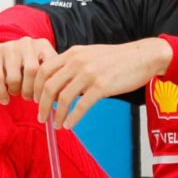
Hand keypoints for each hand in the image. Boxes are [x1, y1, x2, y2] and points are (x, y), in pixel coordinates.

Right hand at [0, 37, 57, 104]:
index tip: (44, 98)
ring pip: (14, 77)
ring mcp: (10, 46)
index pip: (49, 68)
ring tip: (16, 92)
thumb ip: (50, 78)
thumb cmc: (24, 65)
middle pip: (32, 72)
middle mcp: (28, 43)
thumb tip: (58, 100)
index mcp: (43, 45)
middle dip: (30, 90)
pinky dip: (2, 93)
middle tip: (29, 98)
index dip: (46, 86)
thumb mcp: (39, 66)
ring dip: (16, 91)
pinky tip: (5, 100)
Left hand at [33, 38, 172, 129]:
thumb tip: (57, 84)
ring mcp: (90, 74)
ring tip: (55, 124)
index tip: (35, 100)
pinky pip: (82, 106)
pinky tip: (69, 125)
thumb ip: (73, 65)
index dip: (35, 87)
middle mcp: (78, 61)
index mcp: (73, 53)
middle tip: (40, 116)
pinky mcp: (102, 86)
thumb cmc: (116, 59)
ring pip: (63, 98)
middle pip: (49, 85)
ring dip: (56, 114)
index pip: (44, 70)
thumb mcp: (90, 55)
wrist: (142, 57)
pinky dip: (72, 118)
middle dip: (41, 104)